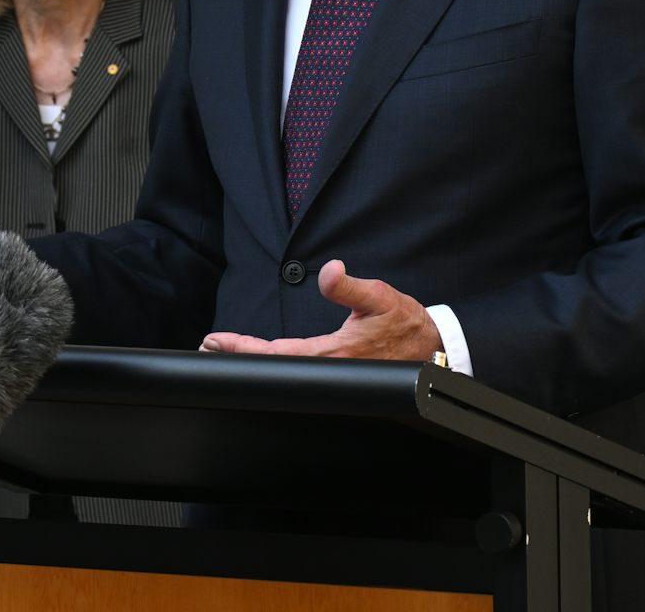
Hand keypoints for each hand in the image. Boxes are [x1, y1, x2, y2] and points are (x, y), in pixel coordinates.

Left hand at [198, 260, 443, 360]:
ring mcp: (333, 374)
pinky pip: (299, 370)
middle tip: (209, 347)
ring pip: (284, 370)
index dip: (242, 347)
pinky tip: (265, 357)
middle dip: (238, 357)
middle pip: (272, 366)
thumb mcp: (379, 297)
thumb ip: (349, 286)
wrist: (435, 350)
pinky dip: (275, 363)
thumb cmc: (407, 324)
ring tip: (227, 350)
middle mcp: (328, 368)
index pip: (275, 352)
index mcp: (333, 353)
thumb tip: (329, 271)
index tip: (216, 340)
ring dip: (254, 360)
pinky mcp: (339, 374)